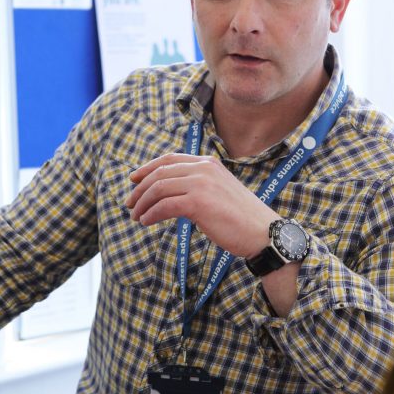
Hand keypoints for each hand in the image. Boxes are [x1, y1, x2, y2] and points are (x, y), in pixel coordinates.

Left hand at [127, 153, 277, 257]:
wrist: (263, 233)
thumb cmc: (241, 219)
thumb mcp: (219, 193)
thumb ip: (198, 187)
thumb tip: (171, 195)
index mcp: (208, 163)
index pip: (170, 159)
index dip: (147, 168)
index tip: (133, 180)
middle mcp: (204, 168)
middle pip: (160, 173)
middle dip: (140, 189)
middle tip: (129, 203)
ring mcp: (202, 184)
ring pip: (158, 188)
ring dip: (142, 203)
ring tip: (136, 216)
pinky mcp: (199, 202)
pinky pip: (164, 205)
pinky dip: (151, 214)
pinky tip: (146, 222)